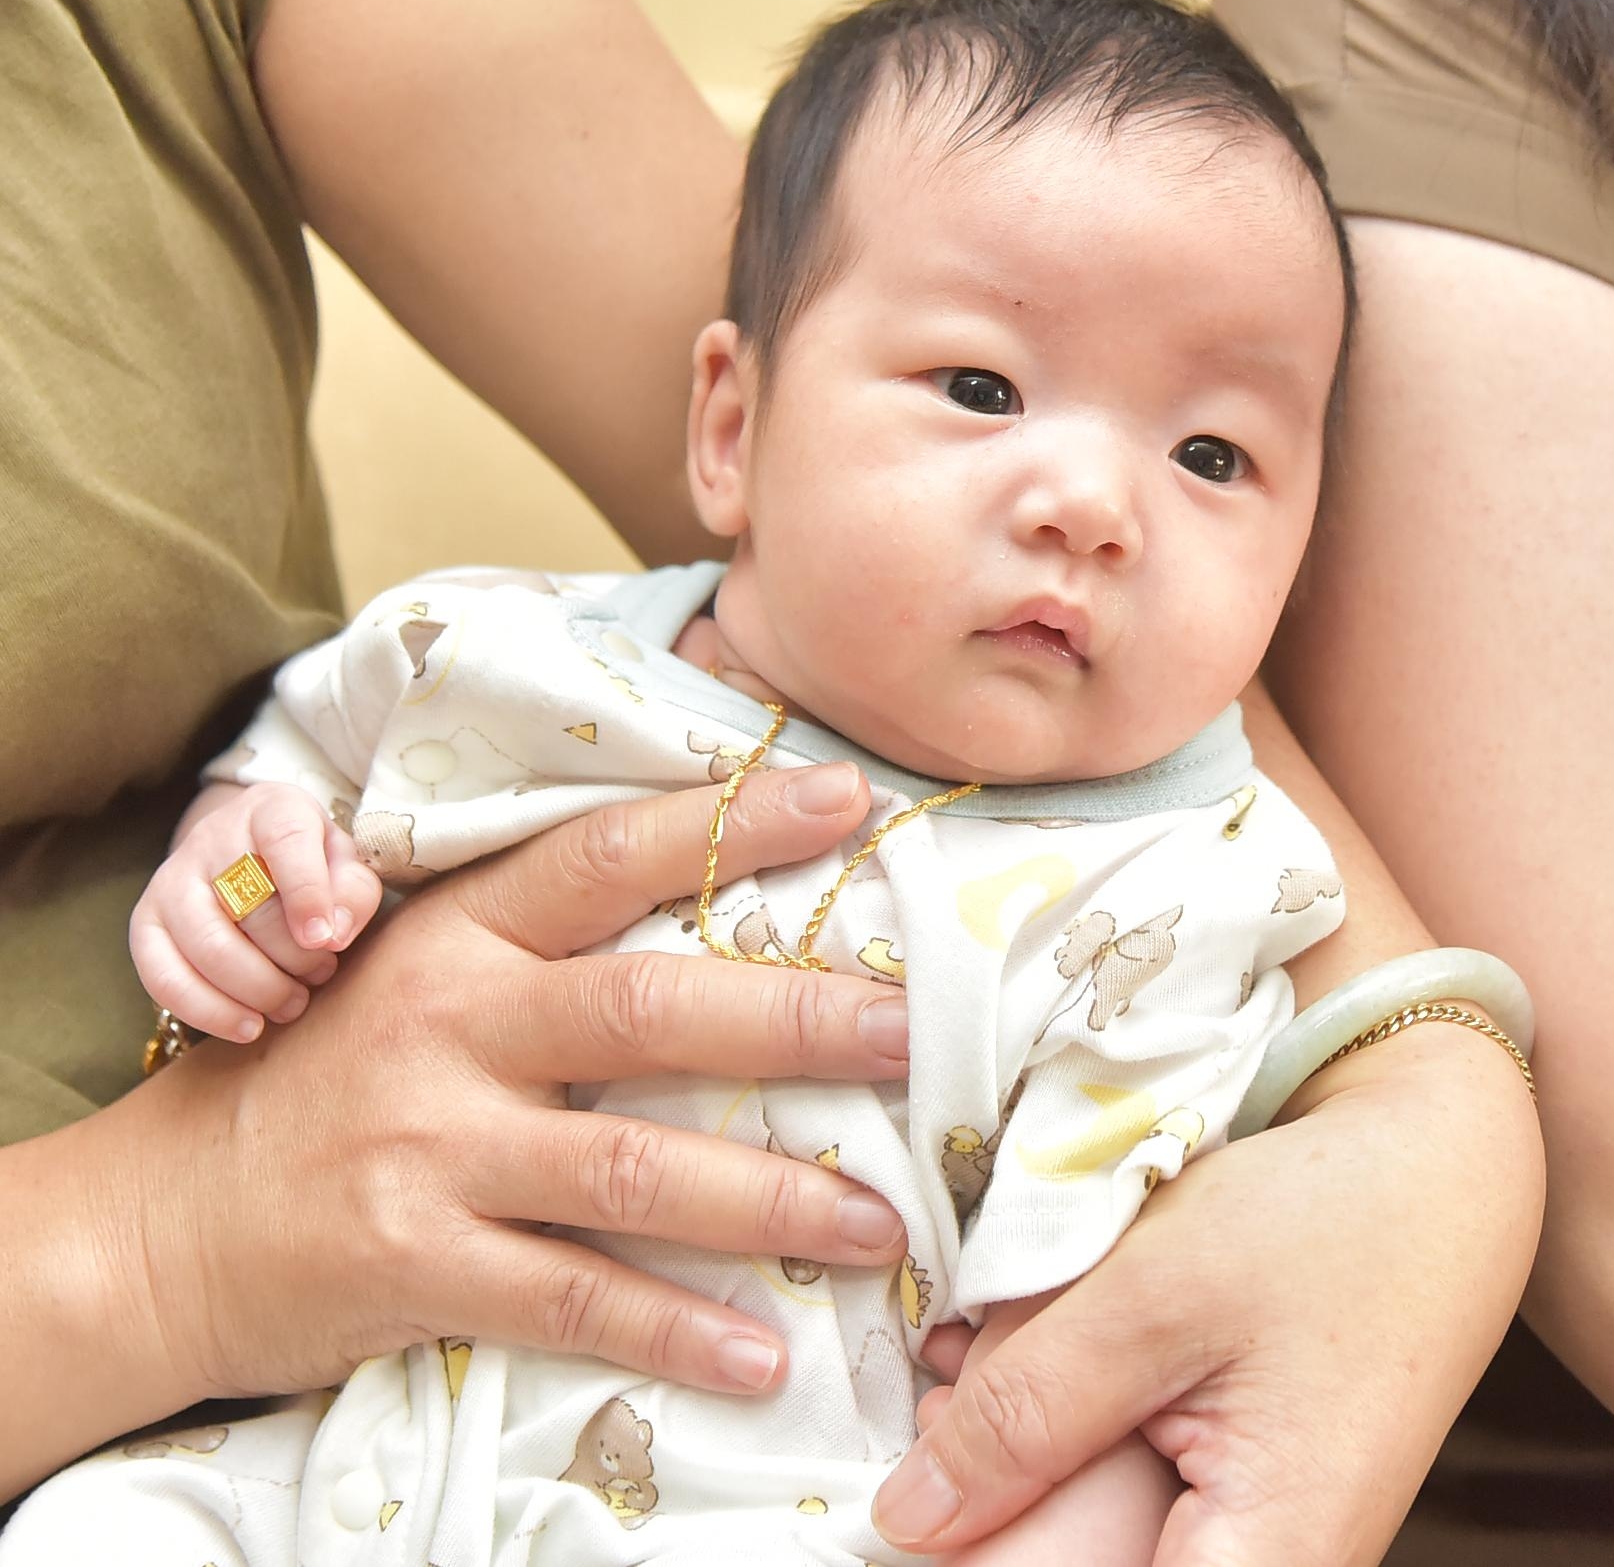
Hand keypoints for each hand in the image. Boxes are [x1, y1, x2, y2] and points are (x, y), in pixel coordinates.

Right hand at [106, 763, 919, 1404]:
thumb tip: (744, 898)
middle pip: (650, 1013)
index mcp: (463, 937)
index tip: (849, 800)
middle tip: (909, 1034)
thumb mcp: (426, 974)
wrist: (165, 1221)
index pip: (608, 857)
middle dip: (795, 1021)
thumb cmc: (333, 1077)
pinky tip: (762, 1352)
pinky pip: (572, 1298)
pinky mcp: (416, 1263)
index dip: (730, 823)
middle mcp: (453, 1029)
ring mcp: (433, 1149)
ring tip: (879, 1226)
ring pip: (634, 1170)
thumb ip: (557, 940)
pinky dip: (675, 1329)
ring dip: (771, 1200)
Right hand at [129, 781, 383, 1040]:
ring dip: (255, 987)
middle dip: (292, 955)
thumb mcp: (347, 864)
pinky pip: (162, 974)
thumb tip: (332, 936)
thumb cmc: (313, 864)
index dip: (307, 892)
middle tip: (322, 975)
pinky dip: (207, 1009)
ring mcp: (171, 878)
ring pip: (205, 943)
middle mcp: (212, 836)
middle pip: (247, 903)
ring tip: (292, 1003)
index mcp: (272, 808)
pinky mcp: (145, 922)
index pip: (285, 840)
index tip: (327, 941)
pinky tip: (247, 1025)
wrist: (252, 854)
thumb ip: (353, 892)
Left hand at [868, 1023, 1543, 1564]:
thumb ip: (1027, 1413)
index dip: (995, 1559)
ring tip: (985, 1366)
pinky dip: (1061, 1448)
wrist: (1446, 1165)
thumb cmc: (1332, 1218)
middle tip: (943, 1402)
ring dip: (1023, 1472)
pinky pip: (1127, 1512)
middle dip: (994, 1513)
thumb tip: (909, 1519)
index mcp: (1266, 1564)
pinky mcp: (1243, 1508)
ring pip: (1095, 1548)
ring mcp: (1258, 1548)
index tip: (927, 1501)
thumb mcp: (1155, 1296)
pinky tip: (1029, 1371)